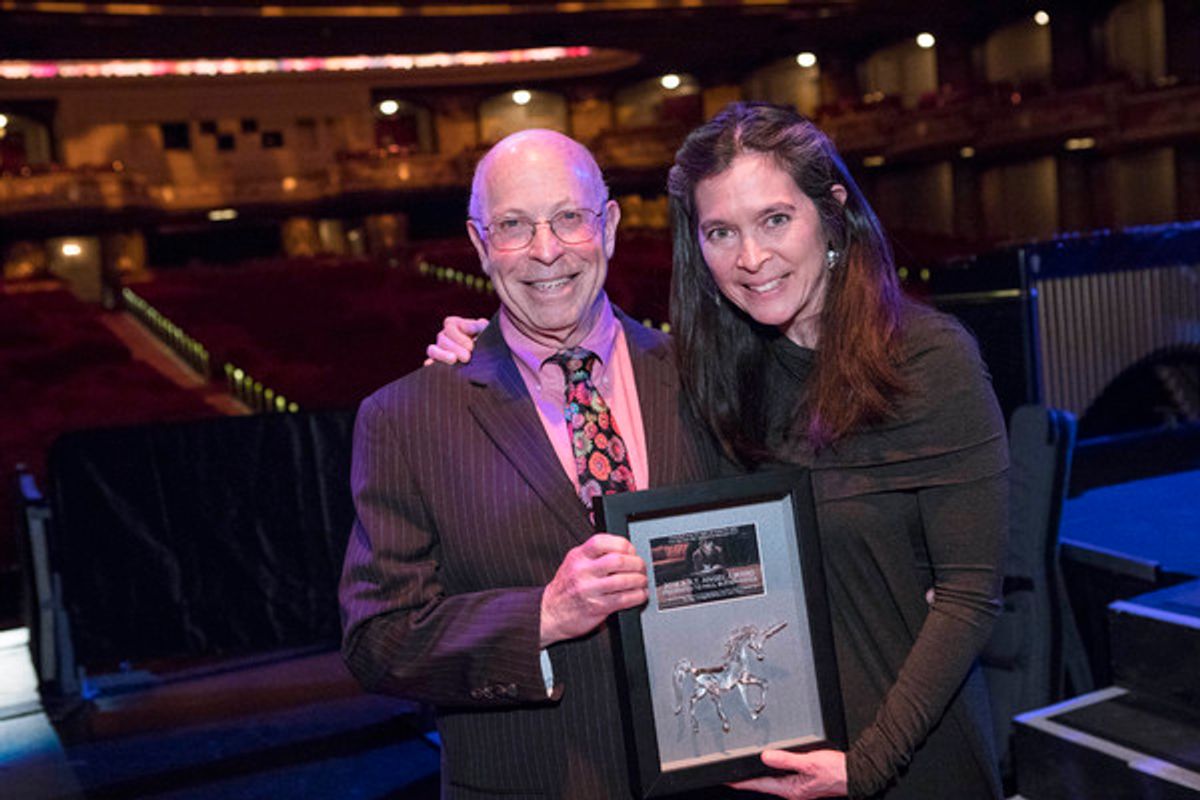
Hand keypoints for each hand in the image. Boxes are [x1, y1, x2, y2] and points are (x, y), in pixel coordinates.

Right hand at [423, 316, 487, 365]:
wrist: (492, 360)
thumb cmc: (488, 340)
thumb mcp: (485, 331)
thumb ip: (476, 326)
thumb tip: (463, 327)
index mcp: (455, 324)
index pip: (449, 325)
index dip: (458, 336)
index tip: (471, 346)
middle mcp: (445, 335)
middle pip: (442, 338)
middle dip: (455, 348)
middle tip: (467, 358)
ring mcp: (440, 349)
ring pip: (432, 350)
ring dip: (442, 355)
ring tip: (453, 360)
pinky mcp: (439, 362)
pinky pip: (431, 363)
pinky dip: (432, 365)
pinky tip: (436, 367)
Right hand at [540, 534, 646, 646]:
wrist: (550, 613)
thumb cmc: (566, 587)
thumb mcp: (573, 562)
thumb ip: (593, 552)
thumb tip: (621, 544)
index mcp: (578, 556)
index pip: (602, 541)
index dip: (623, 544)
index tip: (631, 550)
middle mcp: (583, 571)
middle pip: (618, 560)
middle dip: (636, 563)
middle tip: (641, 566)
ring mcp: (590, 590)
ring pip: (624, 580)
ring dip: (639, 580)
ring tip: (641, 581)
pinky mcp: (598, 607)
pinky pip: (624, 599)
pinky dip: (637, 596)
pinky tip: (639, 594)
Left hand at [729, 749, 846, 798]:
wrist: (856, 774)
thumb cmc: (836, 771)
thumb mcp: (808, 762)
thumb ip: (786, 759)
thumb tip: (766, 756)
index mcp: (791, 789)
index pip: (760, 785)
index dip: (742, 782)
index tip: (727, 780)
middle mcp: (793, 791)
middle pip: (765, 784)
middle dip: (749, 780)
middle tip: (733, 775)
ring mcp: (799, 788)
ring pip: (774, 781)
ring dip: (761, 776)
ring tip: (747, 770)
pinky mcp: (805, 783)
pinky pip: (784, 778)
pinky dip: (775, 772)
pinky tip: (772, 766)